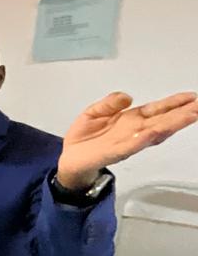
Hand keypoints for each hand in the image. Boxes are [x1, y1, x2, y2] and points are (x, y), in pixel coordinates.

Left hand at [57, 91, 197, 189]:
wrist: (70, 159)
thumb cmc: (85, 137)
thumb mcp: (95, 112)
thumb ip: (110, 103)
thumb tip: (128, 96)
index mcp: (132, 119)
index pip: (158, 109)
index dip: (175, 103)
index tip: (193, 97)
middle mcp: (135, 131)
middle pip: (163, 120)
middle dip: (183, 113)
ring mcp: (127, 142)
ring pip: (154, 133)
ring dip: (172, 124)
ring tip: (190, 115)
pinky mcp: (114, 152)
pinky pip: (131, 145)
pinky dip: (142, 139)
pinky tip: (153, 132)